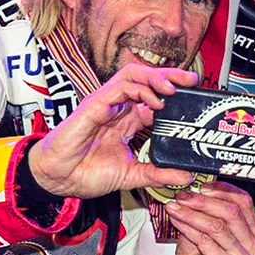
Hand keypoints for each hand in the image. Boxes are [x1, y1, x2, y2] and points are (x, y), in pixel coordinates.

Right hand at [26, 64, 195, 199]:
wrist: (59, 179)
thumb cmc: (86, 173)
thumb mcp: (132, 175)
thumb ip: (158, 174)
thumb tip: (186, 176)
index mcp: (127, 120)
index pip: (154, 96)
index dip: (174, 91)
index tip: (194, 94)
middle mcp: (118, 107)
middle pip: (146, 78)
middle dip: (170, 75)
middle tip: (191, 80)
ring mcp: (106, 103)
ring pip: (133, 75)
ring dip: (156, 77)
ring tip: (173, 88)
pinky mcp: (94, 105)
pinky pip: (119, 87)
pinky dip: (140, 90)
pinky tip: (154, 102)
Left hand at [164, 182, 254, 254]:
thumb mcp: (206, 230)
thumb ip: (206, 211)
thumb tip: (194, 187)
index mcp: (253, 234)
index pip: (245, 202)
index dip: (222, 190)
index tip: (201, 186)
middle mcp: (253, 247)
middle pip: (232, 212)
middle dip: (204, 200)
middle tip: (183, 195)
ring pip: (217, 225)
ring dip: (192, 213)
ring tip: (174, 206)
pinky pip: (204, 239)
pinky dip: (187, 226)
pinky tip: (175, 220)